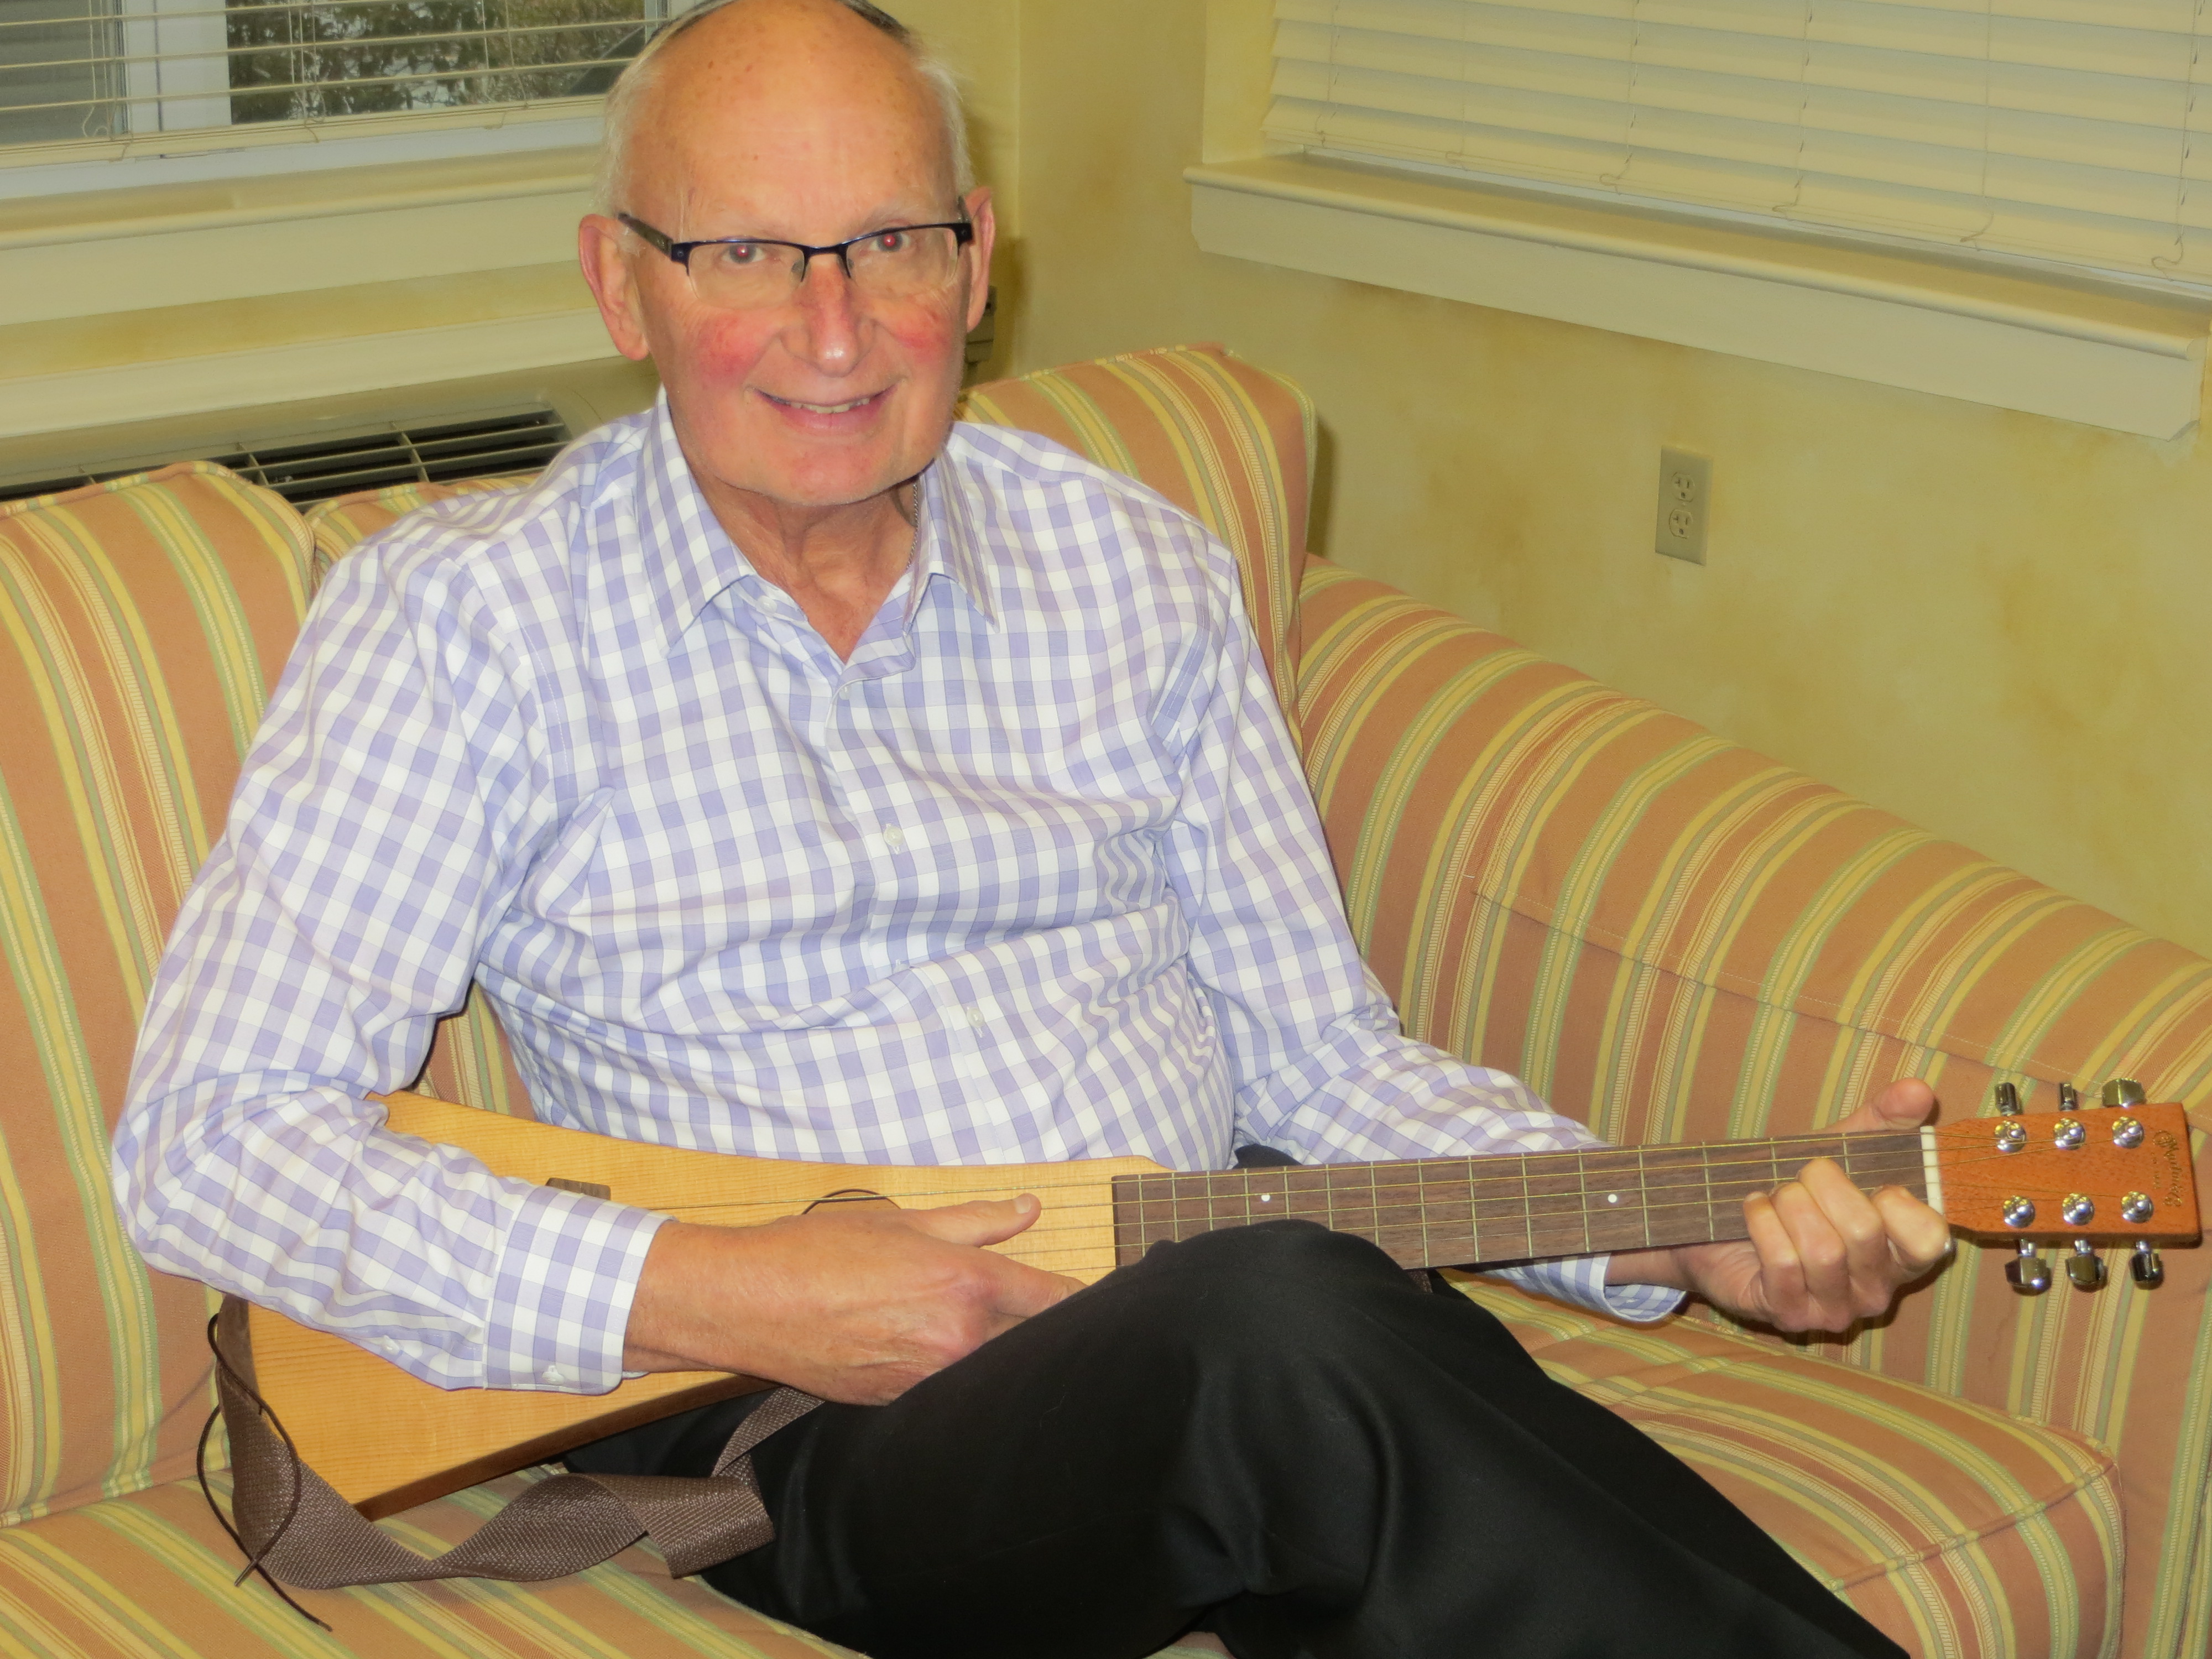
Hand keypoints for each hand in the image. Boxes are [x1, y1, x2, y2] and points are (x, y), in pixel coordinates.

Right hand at [621, 1197, 1084, 1403]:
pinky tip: (937, 1352)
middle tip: (1041, 1312)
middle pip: (1028, 1339)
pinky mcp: (898, 1402)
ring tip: (981, 1330)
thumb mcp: (902, 1219)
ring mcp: (928, 1378)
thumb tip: (1030, 1209)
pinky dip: (956, 1372)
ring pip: (990, 1367)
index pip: (1052, 1299)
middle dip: (1039, 1326)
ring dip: (997, 1350)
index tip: (1098, 1299)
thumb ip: (976, 1220)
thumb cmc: (818, 1250)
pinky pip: (948, 1389)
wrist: (747, 1303)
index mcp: (964, 1282)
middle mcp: (956, 1338)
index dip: (1081, 1298)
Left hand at [1607, 1079, 1952, 1332]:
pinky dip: (1761, 1223)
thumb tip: (1918, 1088)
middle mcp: (1877, 1290)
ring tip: (1775, 1195)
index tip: (1869, 1182)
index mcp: (1903, 1253)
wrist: (1721, 1223)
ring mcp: (1835, 1310)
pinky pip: (1782, 1264)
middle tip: (1802, 1177)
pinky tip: (1753, 1210)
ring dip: (1788, 1205)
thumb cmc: (1797, 1192)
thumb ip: (1883, 1120)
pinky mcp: (1789, 1316)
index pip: (1930, 1238)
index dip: (1896, 1200)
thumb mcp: (1842, 1149)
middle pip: (1865, 1232)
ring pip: (1822, 1250)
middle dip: (1822, 1186)